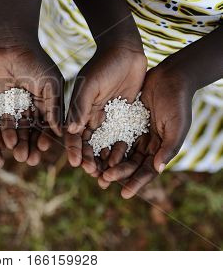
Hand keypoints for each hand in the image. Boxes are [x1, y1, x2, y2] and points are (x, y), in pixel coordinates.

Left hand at [0, 39, 64, 165]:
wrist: (9, 43)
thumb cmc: (34, 61)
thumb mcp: (49, 85)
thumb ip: (54, 108)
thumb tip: (62, 132)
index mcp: (46, 100)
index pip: (47, 124)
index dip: (46, 138)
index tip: (45, 150)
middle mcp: (31, 104)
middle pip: (31, 130)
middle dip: (31, 145)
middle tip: (29, 160)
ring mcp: (15, 104)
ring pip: (17, 128)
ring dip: (18, 142)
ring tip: (18, 155)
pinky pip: (1, 120)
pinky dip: (3, 132)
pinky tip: (4, 143)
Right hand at [65, 42, 146, 176]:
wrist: (126, 51)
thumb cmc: (104, 65)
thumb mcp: (89, 85)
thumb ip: (80, 106)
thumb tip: (69, 131)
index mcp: (78, 110)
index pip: (73, 134)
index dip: (74, 150)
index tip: (77, 164)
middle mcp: (90, 116)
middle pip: (87, 144)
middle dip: (89, 159)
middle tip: (94, 174)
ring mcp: (107, 117)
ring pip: (103, 143)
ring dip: (104, 159)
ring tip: (108, 174)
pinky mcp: (122, 115)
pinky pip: (120, 136)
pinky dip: (120, 149)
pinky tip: (124, 161)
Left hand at [101, 66, 192, 197]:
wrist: (171, 77)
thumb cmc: (178, 103)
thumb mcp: (176, 126)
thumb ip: (168, 148)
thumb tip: (157, 169)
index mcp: (160, 148)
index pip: (146, 171)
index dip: (135, 182)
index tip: (123, 194)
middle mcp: (147, 143)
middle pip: (130, 163)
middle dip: (117, 173)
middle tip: (102, 181)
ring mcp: (135, 132)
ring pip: (119, 151)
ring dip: (107, 161)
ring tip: (93, 169)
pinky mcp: (125, 119)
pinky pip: (112, 134)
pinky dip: (104, 143)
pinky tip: (92, 149)